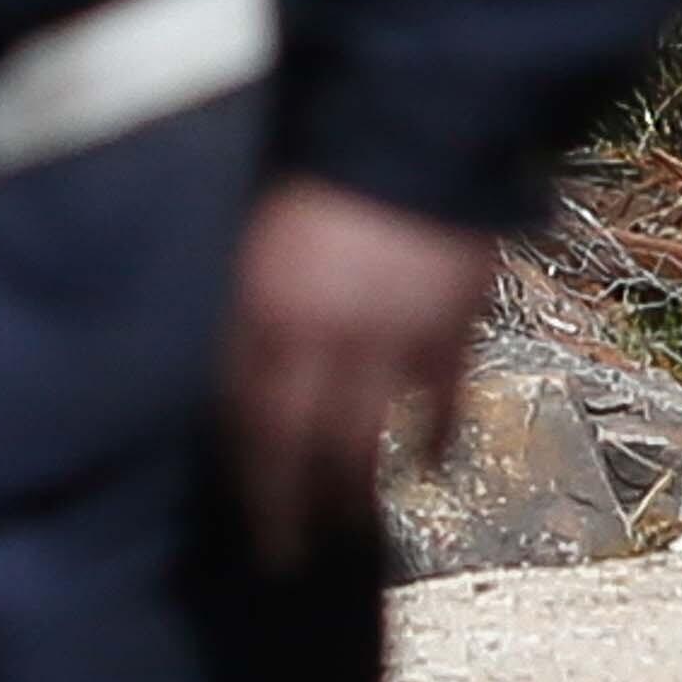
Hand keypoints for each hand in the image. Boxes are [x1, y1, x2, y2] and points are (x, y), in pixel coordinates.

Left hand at [219, 177, 503, 568]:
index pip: (244, 415)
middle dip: (290, 507)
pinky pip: (441, 398)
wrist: (414, 125)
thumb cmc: (319, 172)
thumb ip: (248, 304)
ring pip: (368, 434)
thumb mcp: (258, 235)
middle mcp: (324, 335)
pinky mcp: (448, 325)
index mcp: (265, 310)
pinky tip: (430, 468)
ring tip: (351, 533)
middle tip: (285, 556)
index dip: (241, 472)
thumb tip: (233, 368)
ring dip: (358, 491)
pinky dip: (436, 437)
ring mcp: (391, 336)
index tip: (237, 510)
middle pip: (300, 444)